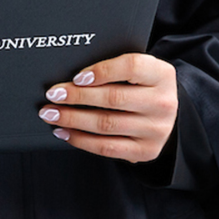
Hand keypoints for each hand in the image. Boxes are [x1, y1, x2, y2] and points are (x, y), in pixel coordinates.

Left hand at [37, 53, 177, 162]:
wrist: (167, 115)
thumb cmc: (143, 88)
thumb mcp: (139, 72)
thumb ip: (114, 69)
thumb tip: (72, 79)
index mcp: (162, 75)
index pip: (132, 67)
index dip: (102, 71)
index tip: (77, 77)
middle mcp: (163, 103)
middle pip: (114, 98)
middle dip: (77, 96)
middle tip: (53, 95)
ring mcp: (156, 130)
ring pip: (106, 124)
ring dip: (72, 119)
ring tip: (51, 114)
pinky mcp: (146, 151)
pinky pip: (107, 147)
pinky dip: (80, 140)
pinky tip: (64, 132)